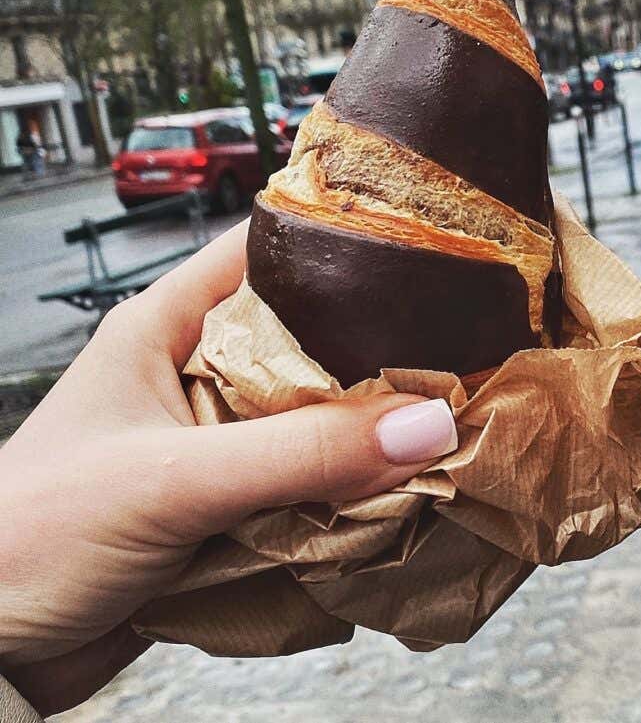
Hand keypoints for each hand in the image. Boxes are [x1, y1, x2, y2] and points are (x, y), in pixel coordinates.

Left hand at [0, 224, 457, 714]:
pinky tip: (390, 497)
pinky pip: (306, 487)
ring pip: (315, 422)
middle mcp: (195, 377)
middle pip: (309, 345)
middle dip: (375, 359)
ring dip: (365, 437)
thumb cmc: (31, 538)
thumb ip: (303, 454)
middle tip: (453, 360)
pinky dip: (346, 495)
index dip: (340, 247)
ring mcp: (212, 445)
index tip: (423, 256)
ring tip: (437, 432)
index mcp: (165, 329)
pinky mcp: (225, 508)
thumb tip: (425, 424)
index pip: (265, 253)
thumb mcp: (176, 480)